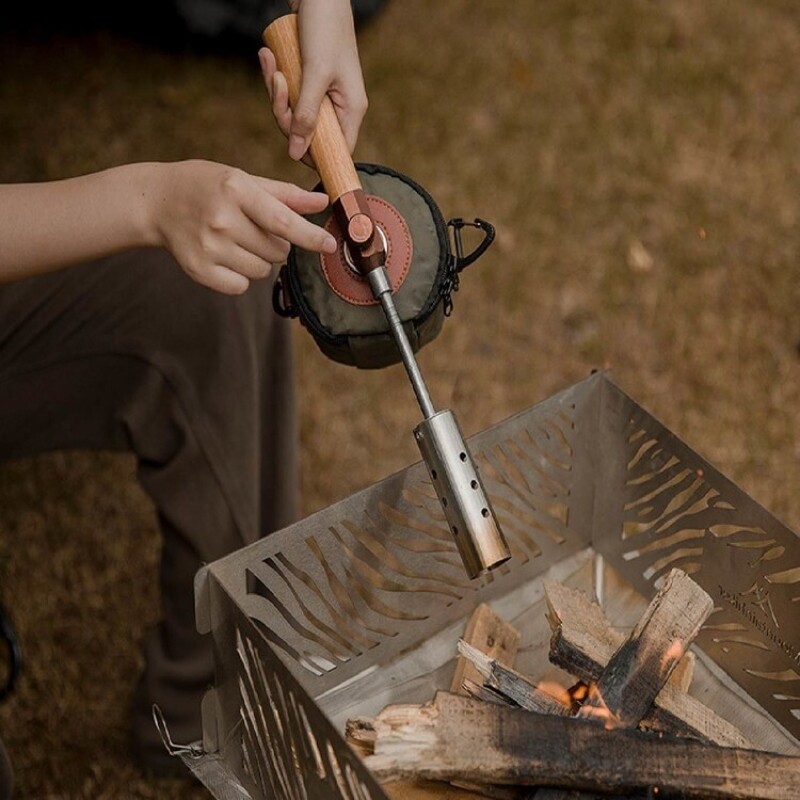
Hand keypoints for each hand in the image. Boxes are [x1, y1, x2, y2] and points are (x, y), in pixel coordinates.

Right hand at [150, 160, 336, 294]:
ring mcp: (208, 247)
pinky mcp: (199, 270)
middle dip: (276, 243)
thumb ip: (285, 194)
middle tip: (252, 228)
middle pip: (278, 251)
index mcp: (235, 189)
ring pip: (262, 270)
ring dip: (258, 259)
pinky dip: (239, 276)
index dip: (310, 236)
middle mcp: (221, 219)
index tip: (330, 245)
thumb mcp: (243, 180)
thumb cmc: (207, 186)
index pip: (282, 221)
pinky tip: (224, 255)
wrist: (156, 202)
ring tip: (235, 239)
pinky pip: (241, 286)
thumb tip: (323, 202)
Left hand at [259, 0, 367, 161]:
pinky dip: (274, 80)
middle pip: (309, 135)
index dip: (315, 157)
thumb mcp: (315, 75)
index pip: (338, 151)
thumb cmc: (325, 29)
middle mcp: (339, 108)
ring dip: (275, 93)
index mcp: (351, 110)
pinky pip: (288, 96)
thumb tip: (296, 153)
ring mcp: (323, 96)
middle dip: (285, 114)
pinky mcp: (309, 84)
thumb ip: (306, 116)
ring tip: (270, 63)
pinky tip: (268, 57)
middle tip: (276, 83)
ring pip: (294, 115)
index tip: (292, 150)